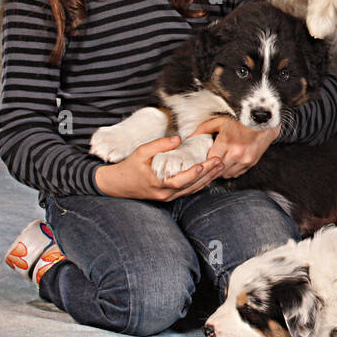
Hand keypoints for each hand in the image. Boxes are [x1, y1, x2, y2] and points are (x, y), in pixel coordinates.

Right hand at [95, 135, 223, 200]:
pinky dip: (200, 183)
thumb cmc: (129, 167)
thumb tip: (178, 138)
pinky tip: (209, 175)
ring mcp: (168, 197)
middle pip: (191, 185)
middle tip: (220, 162)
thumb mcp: (141, 152)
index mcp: (158, 184)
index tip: (204, 164)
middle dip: (208, 174)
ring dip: (207, 179)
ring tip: (219, 167)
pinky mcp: (169, 197)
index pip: (180, 181)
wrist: (117, 185)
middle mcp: (165, 194)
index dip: (193, 173)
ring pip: (192, 189)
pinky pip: (188, 191)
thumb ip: (160, 145)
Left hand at [192, 116, 280, 178]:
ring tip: (218, 163)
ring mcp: (245, 159)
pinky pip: (237, 173)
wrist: (264, 122)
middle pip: (217, 170)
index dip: (203, 162)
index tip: (200, 160)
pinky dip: (231, 171)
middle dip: (211, 168)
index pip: (209, 161)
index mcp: (226, 142)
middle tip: (206, 165)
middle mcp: (236, 153)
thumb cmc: (242, 120)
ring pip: (226, 174)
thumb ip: (203, 129)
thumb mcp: (220, 121)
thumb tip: (189, 138)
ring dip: (221, 171)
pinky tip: (229, 163)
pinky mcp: (251, 163)